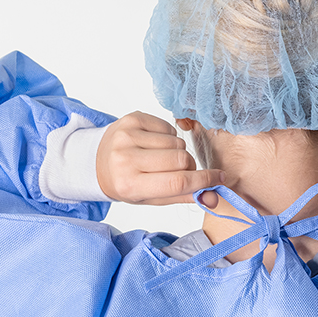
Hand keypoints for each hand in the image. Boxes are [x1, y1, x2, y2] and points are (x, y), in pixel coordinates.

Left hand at [96, 111, 223, 205]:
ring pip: (176, 142)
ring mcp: (127, 136)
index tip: (219, 178)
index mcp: (129, 184)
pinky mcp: (132, 118)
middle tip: (179, 171)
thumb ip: (183, 196)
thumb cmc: (127, 182)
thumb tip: (213, 196)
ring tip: (162, 158)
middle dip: (188, 166)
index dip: (203, 180)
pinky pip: (168, 127)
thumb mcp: (150, 197)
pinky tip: (155, 145)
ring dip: (177, 151)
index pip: (176, 182)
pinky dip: (168, 138)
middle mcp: (125, 159)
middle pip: (181, 159)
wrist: (98, 162)